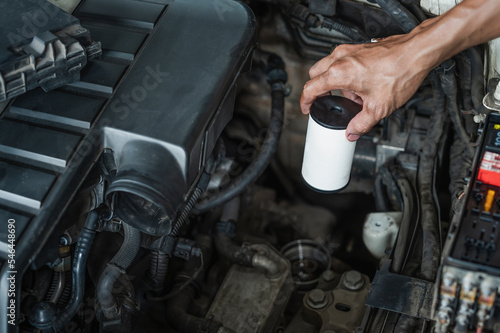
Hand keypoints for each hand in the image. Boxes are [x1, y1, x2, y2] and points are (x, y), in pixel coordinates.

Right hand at [300, 31, 433, 140]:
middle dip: (317, 90)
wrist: (417, 53)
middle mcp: (340, 58)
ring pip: (328, 66)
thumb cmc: (400, 72)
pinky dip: (344, 73)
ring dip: (332, 82)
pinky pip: (342, 61)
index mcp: (339, 73)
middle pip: (314, 74)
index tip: (307, 109)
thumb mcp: (378, 108)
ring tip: (350, 96)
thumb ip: (361, 124)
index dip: (305, 102)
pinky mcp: (358, 48)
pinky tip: (360, 84)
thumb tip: (352, 132)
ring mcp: (349, 50)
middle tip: (324, 102)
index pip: (310, 88)